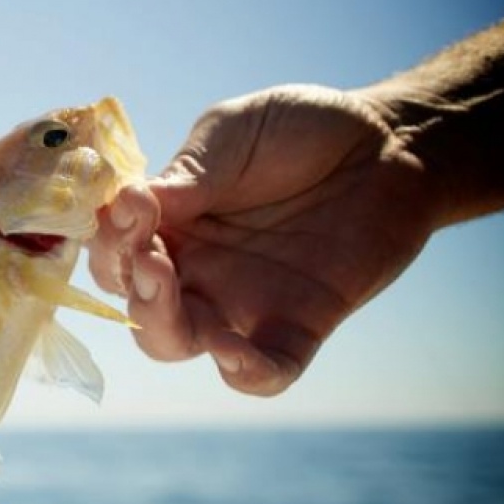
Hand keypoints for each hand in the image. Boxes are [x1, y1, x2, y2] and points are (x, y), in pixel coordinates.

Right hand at [87, 84, 437, 395]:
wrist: (392, 142)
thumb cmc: (301, 130)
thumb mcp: (234, 132)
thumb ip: (190, 170)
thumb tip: (132, 199)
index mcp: (170, 224)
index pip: (116, 250)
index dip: (111, 238)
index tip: (130, 207)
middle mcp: (194, 270)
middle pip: (138, 306)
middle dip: (130, 285)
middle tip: (148, 254)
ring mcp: (241, 302)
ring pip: (177, 343)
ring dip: (160, 325)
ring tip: (165, 286)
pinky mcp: (297, 325)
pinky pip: (265, 372)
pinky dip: (244, 374)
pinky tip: (235, 353)